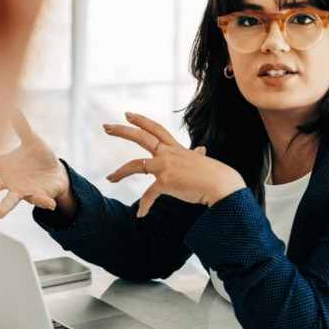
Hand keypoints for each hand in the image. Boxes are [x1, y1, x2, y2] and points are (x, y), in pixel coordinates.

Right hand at [0, 109, 72, 218]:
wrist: (57, 172)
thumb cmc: (40, 156)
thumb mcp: (32, 141)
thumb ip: (23, 129)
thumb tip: (15, 110)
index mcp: (4, 165)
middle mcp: (8, 180)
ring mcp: (21, 190)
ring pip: (9, 200)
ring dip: (3, 208)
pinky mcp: (37, 196)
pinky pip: (39, 199)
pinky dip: (43, 201)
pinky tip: (49, 203)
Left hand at [103, 112, 246, 216]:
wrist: (222, 185)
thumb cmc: (215, 176)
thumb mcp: (202, 161)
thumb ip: (196, 155)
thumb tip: (201, 149)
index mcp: (176, 148)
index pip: (156, 129)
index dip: (141, 120)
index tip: (127, 115)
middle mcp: (169, 153)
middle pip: (141, 137)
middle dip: (122, 131)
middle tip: (106, 127)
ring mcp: (166, 166)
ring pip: (136, 165)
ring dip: (120, 172)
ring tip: (110, 179)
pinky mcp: (165, 182)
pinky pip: (149, 195)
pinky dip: (144, 206)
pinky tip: (141, 214)